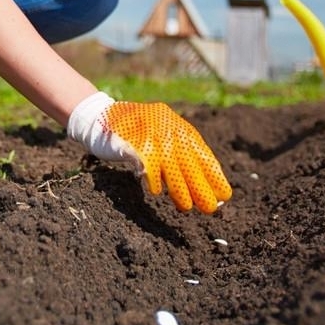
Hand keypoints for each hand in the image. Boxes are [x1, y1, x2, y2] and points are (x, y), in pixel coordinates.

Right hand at [67, 92, 232, 212]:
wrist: (100, 116)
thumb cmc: (134, 130)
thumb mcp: (161, 134)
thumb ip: (177, 153)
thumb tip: (199, 186)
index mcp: (177, 126)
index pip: (202, 153)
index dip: (213, 175)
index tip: (224, 194)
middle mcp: (167, 129)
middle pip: (189, 163)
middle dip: (201, 187)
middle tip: (211, 207)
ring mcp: (151, 136)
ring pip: (171, 168)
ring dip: (180, 190)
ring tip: (187, 207)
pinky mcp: (133, 144)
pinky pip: (148, 167)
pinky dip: (154, 181)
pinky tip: (158, 193)